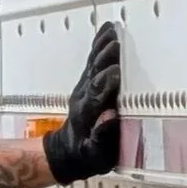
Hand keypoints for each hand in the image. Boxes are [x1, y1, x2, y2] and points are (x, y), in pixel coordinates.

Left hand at [43, 23, 121, 185]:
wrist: (68, 151)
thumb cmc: (88, 156)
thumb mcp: (97, 155)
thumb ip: (103, 138)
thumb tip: (110, 117)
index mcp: (89, 113)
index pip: (98, 93)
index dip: (107, 83)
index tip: (118, 72)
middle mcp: (85, 96)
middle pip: (95, 73)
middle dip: (105, 59)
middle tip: (116, 43)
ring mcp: (84, 88)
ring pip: (93, 64)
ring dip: (102, 48)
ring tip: (112, 31)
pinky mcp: (87, 84)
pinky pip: (93, 62)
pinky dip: (99, 46)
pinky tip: (107, 33)